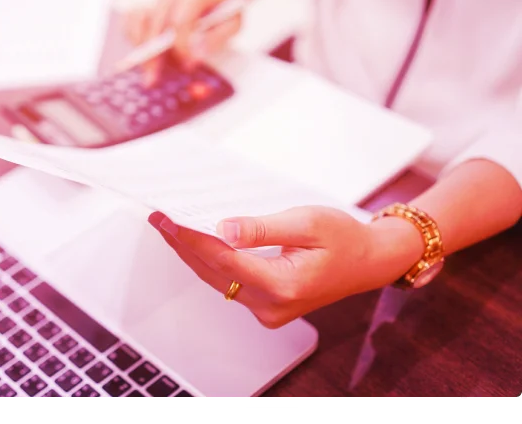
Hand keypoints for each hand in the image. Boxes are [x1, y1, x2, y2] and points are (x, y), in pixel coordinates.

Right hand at [123, 0, 241, 82]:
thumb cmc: (229, 9)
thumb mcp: (234, 24)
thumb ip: (215, 40)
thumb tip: (193, 58)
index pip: (180, 21)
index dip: (180, 46)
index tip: (187, 63)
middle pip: (155, 22)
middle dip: (152, 54)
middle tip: (152, 78)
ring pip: (139, 18)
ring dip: (139, 45)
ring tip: (144, 68)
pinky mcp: (154, 3)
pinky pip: (134, 17)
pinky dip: (133, 34)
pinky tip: (139, 51)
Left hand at [148, 206, 421, 328]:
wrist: (369, 262)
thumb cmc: (344, 238)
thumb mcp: (307, 222)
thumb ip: (262, 229)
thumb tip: (222, 229)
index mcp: (283, 285)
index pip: (223, 260)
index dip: (191, 238)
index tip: (166, 219)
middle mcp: (271, 306)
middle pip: (213, 273)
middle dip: (184, 244)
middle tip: (159, 217)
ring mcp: (268, 311)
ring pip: (218, 280)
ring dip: (193, 254)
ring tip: (171, 227)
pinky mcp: (267, 307)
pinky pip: (229, 284)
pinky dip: (211, 263)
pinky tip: (198, 243)